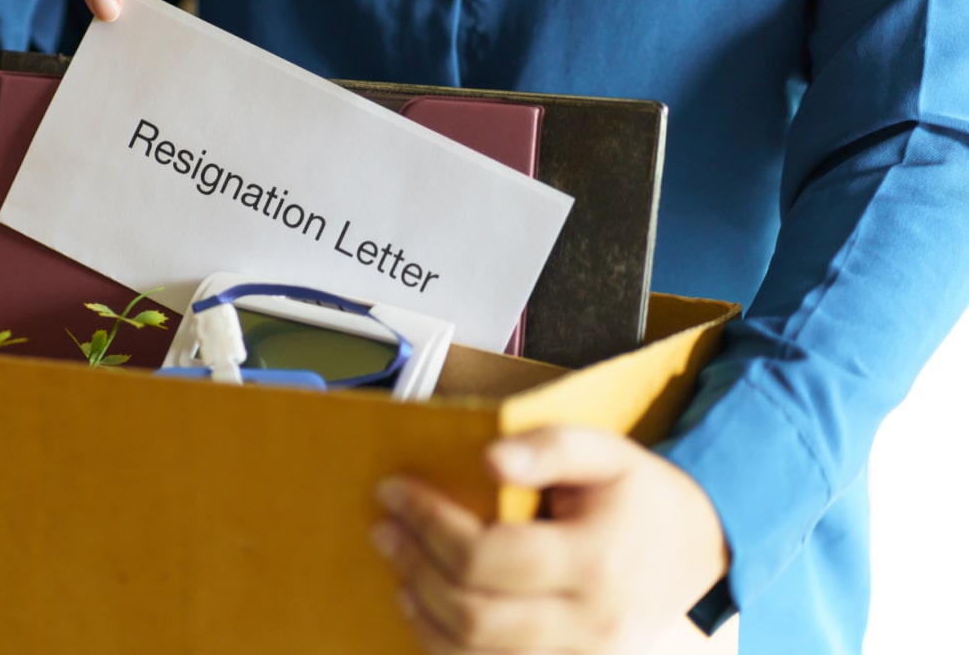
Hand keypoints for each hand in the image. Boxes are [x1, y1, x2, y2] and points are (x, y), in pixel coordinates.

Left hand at [372, 426, 728, 653]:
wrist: (696, 552)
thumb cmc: (640, 497)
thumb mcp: (607, 451)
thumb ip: (550, 446)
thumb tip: (490, 458)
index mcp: (596, 562)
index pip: (487, 554)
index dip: (429, 523)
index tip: (394, 491)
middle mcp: (590, 624)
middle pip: (474, 615)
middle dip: (416, 569)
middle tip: (385, 530)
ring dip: (424, 616)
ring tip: (399, 571)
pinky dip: (450, 647)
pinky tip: (428, 613)